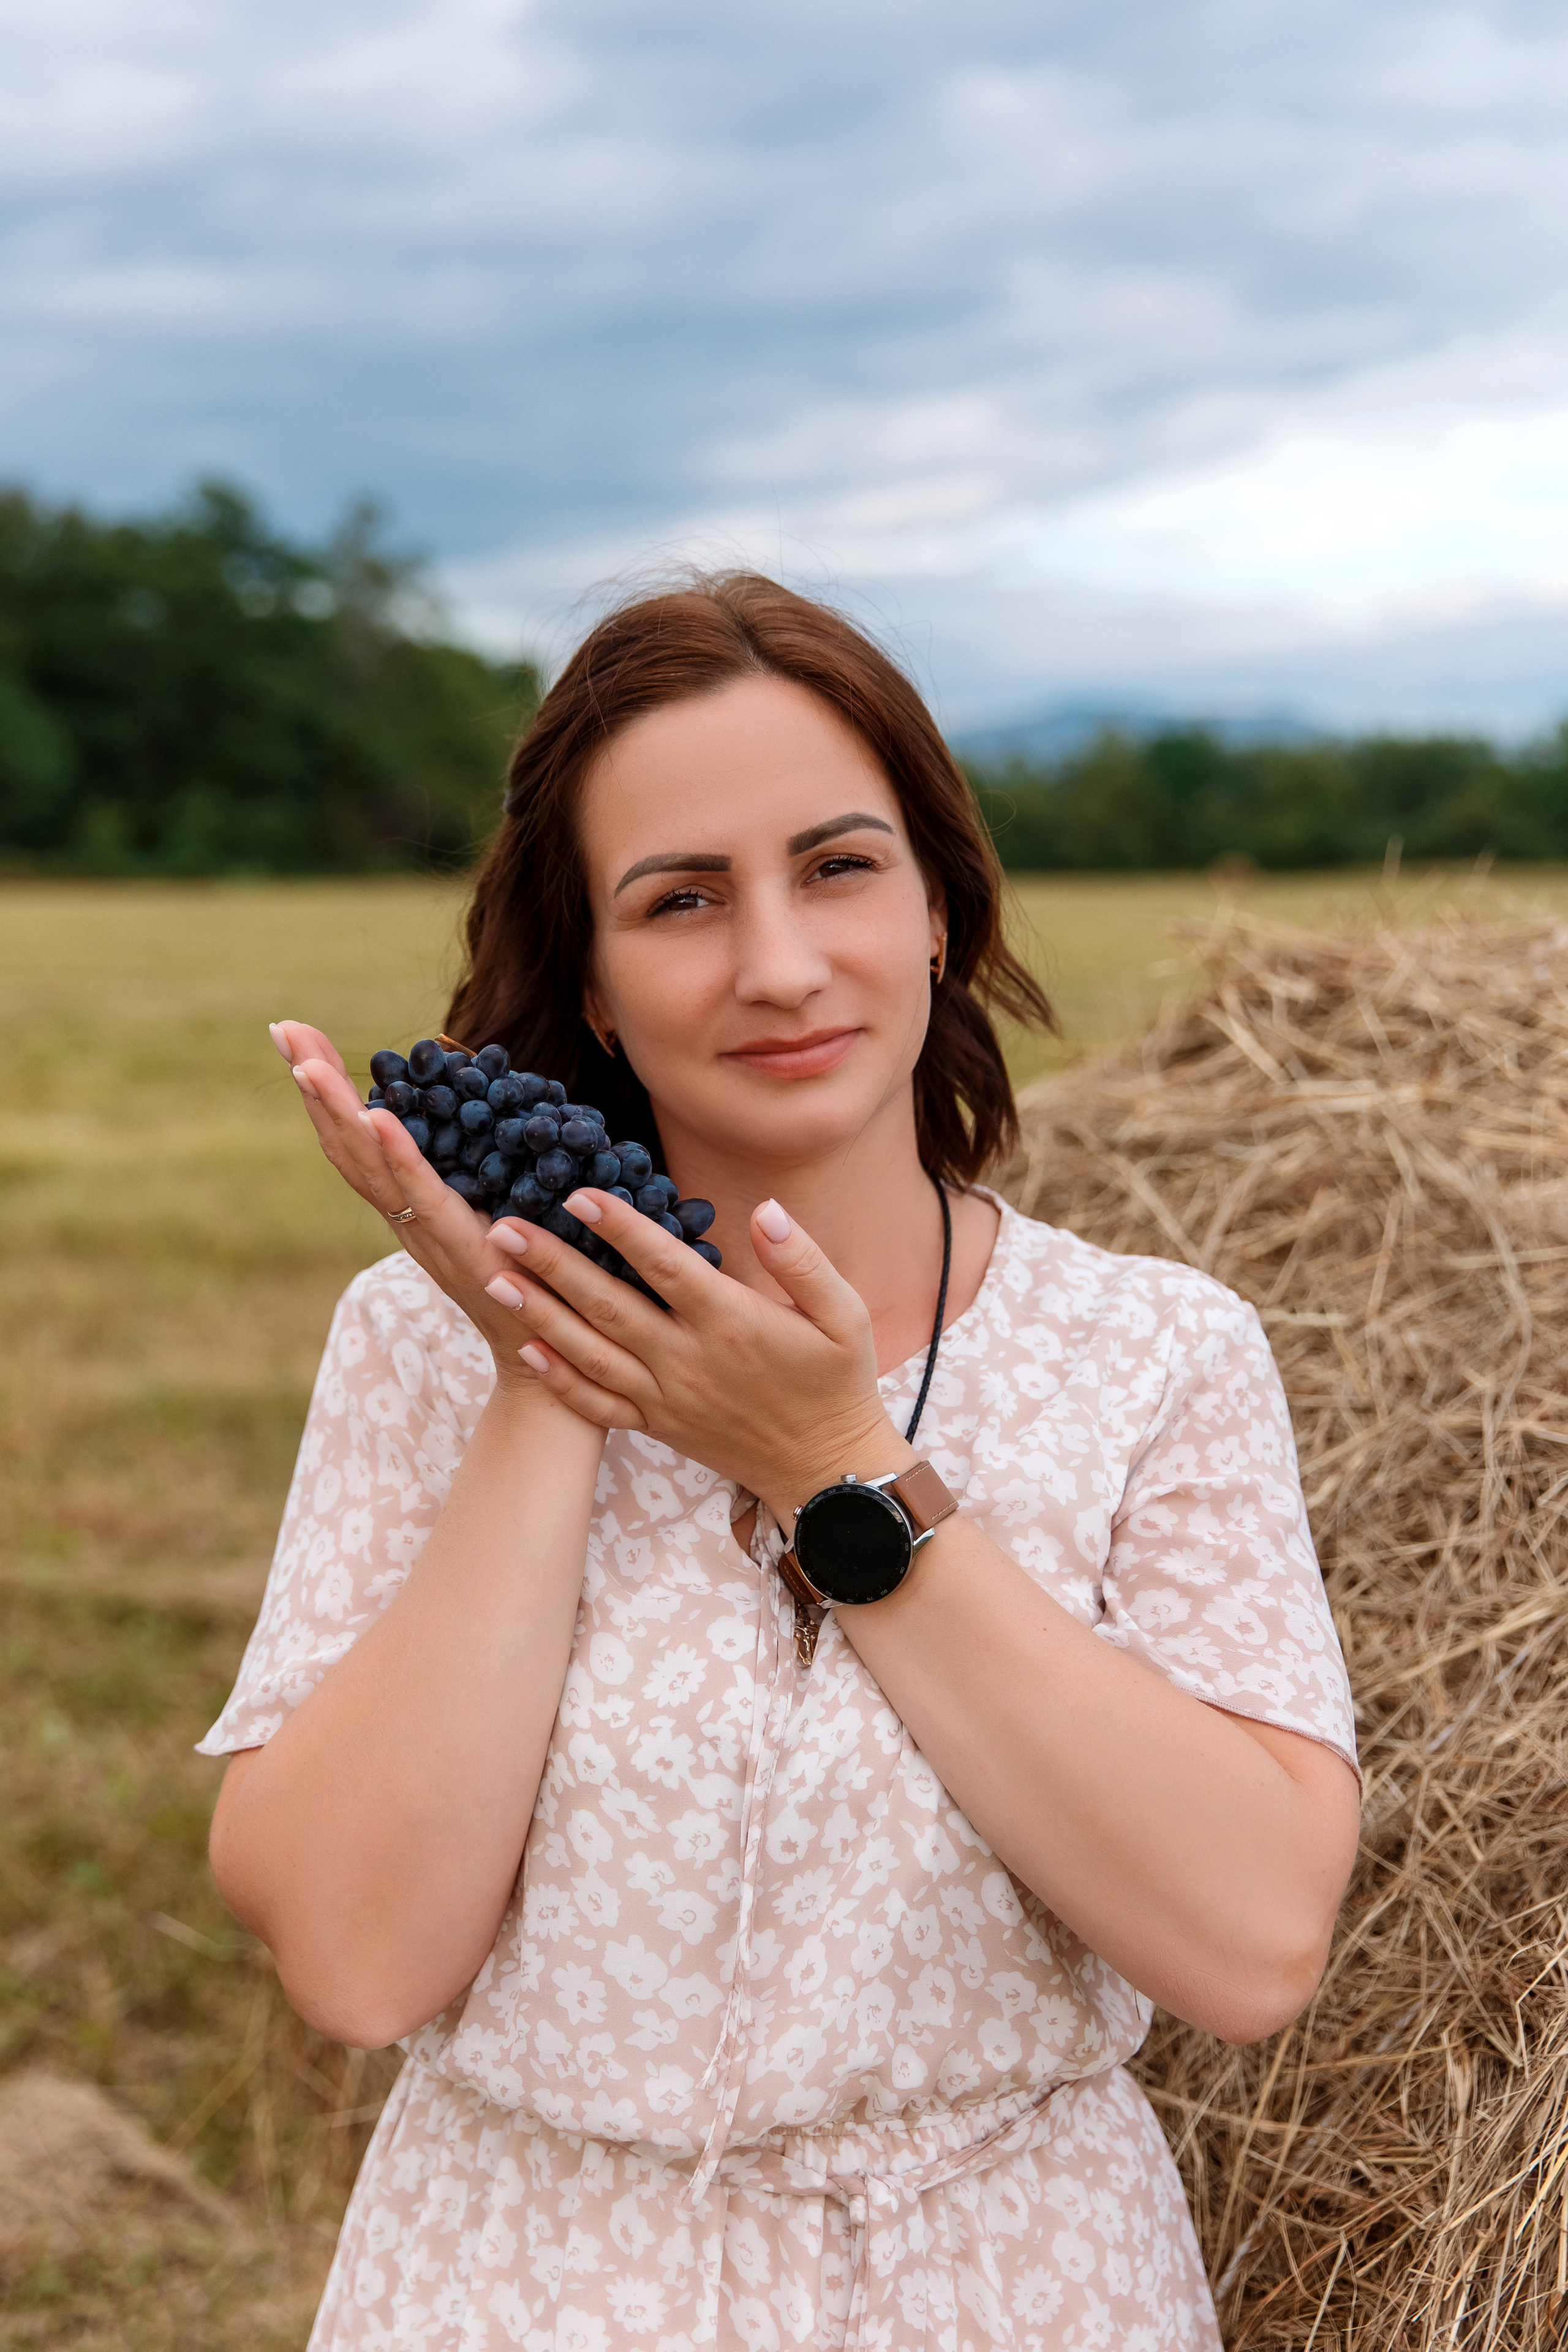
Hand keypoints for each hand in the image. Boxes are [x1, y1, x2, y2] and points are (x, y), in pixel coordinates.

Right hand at [266, 1020, 591, 1404]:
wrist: (548, 1355)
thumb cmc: (528, 1280)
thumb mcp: (497, 1208)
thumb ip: (480, 1171)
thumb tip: (485, 1114)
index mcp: (409, 1201)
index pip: (356, 1137)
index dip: (327, 1090)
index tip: (298, 1036)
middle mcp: (404, 1215)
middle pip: (344, 1141)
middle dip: (315, 1082)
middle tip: (283, 1029)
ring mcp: (424, 1230)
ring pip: (367, 1162)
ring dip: (336, 1110)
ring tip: (309, 1062)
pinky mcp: (457, 1242)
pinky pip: (420, 1192)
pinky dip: (396, 1153)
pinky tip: (377, 1116)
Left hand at [479, 1188, 911, 1519]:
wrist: (828, 1471)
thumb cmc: (838, 1383)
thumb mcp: (845, 1315)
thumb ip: (803, 1261)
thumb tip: (765, 1211)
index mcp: (731, 1322)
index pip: (663, 1265)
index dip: (619, 1227)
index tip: (577, 1193)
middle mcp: (689, 1360)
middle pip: (608, 1305)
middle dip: (551, 1265)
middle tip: (502, 1228)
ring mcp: (667, 1398)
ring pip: (590, 1352)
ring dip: (538, 1315)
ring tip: (493, 1279)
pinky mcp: (658, 1426)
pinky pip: (598, 1404)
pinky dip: (558, 1378)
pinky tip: (523, 1348)